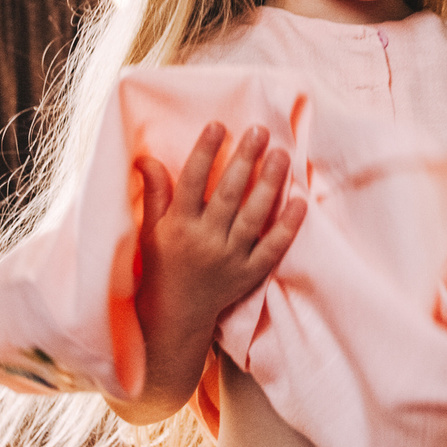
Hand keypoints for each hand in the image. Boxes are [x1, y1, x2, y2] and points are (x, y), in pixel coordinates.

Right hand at [123, 123, 306, 417]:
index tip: (218, 125)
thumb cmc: (160, 269)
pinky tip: (300, 201)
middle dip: (245, 159)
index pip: (192, 182)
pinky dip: (287, 226)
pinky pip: (272, 248)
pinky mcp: (249, 274)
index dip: (205, 152)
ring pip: (253, 216)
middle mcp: (205, 241)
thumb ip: (154, 194)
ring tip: (281, 154)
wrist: (174, 320)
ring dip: (269, 184)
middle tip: (260, 131)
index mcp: (178, 227)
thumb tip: (146, 156)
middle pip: (229, 194)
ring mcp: (230, 258)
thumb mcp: (149, 231)